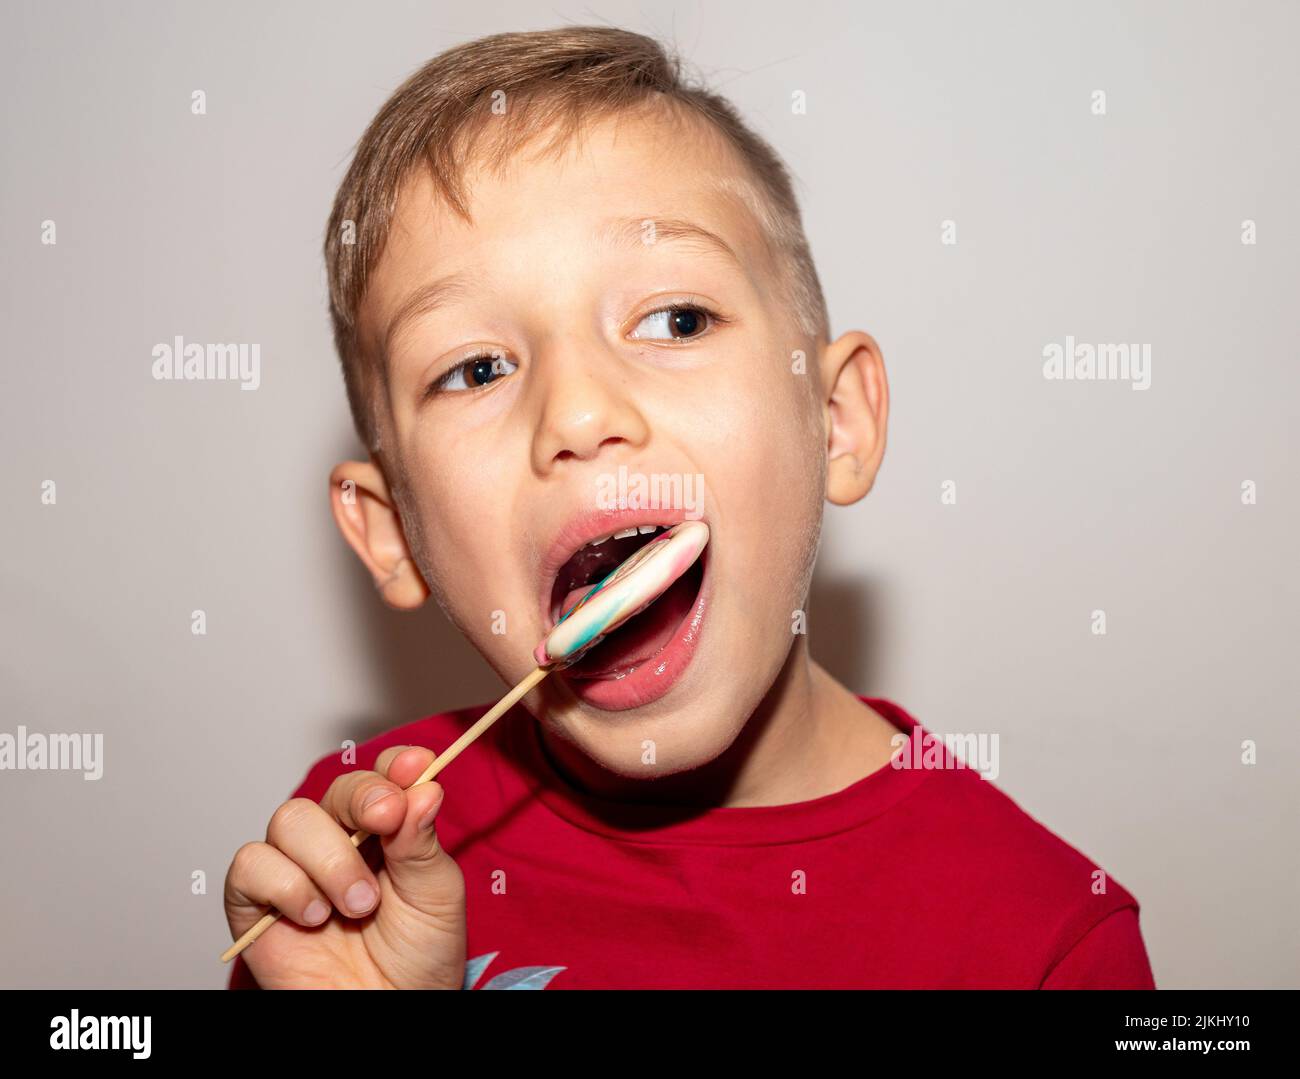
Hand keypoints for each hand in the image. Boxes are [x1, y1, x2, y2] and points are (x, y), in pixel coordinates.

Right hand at [224, 745, 465, 987]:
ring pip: (290, 819)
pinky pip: (251, 864)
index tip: (414, 765)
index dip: (393, 764)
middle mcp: (338, 840)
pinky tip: (315, 916)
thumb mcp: (436, 895)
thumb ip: (422, 840)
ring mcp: (295, 868)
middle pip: (336, 789)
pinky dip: (286, 884)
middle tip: (387, 822)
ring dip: (330, 858)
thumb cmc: (416, 957)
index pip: (381, 775)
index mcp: (386, 830)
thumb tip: (424, 785)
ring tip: (359, 905)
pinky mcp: (256, 903)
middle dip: (363, 799)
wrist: (387, 1013)